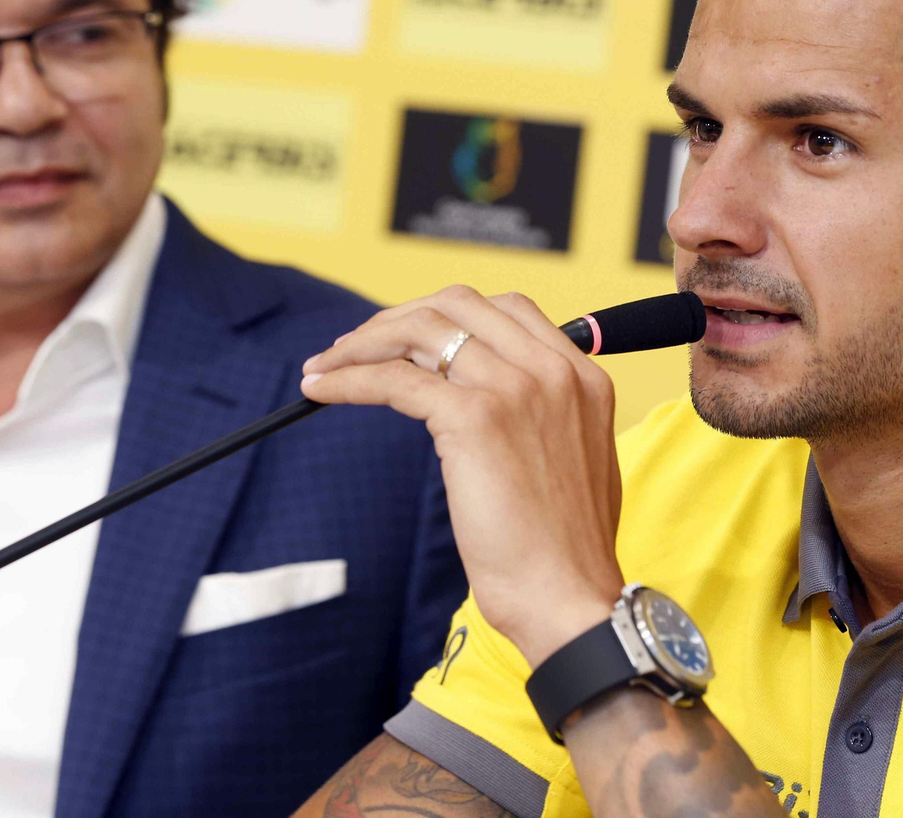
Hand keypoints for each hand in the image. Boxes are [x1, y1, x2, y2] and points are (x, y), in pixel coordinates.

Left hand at [301, 286, 623, 665]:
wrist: (569, 598)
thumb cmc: (564, 549)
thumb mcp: (573, 459)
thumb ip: (542, 415)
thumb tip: (477, 397)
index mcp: (582, 376)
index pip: (507, 309)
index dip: (448, 315)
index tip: (409, 340)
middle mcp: (552, 370)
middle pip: (458, 304)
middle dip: (399, 318)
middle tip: (358, 348)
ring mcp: (515, 388)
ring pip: (420, 330)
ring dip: (363, 342)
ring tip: (327, 365)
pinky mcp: (475, 418)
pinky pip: (394, 379)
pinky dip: (348, 378)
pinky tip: (321, 389)